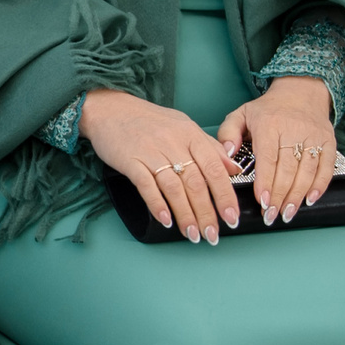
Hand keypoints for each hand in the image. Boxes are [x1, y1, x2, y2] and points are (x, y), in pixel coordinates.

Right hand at [80, 89, 240, 243]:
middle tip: (212, 235)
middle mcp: (173, 142)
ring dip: (185, 214)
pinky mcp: (130, 160)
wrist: (111, 109)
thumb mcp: (184, 126)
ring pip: (173, 188)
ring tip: (192, 234)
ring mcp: (151, 151)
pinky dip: (157, 204)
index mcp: (191, 134)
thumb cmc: (149, 120)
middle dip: (206, 213)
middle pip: (195, 183)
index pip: (214, 169)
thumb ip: (209, 148)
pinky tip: (165, 220)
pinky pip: (146, 185)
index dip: (225, 196)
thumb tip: (233, 169)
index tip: (231, 217)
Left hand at [218, 79, 336, 226]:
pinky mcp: (328, 141)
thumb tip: (226, 153)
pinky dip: (320, 185)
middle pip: (288, 168)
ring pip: (307, 170)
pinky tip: (310, 200)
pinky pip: (327, 167)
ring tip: (287, 214)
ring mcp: (313, 136)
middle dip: (280, 195)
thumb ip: (228, 132)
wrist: (301, 91)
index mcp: (270, 124)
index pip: (268, 158)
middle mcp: (294, 129)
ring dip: (297, 195)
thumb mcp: (242, 113)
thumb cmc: (268, 109)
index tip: (262, 201)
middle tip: (271, 215)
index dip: (266, 182)